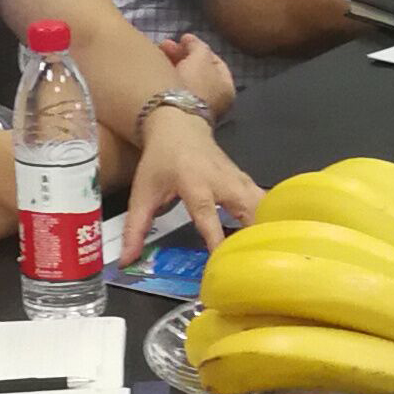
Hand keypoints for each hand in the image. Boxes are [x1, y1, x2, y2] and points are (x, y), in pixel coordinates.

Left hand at [126, 102, 263, 260]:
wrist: (179, 126)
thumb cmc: (160, 161)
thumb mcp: (142, 193)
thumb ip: (135, 228)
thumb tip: (126, 261)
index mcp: (195, 184)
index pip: (208, 216)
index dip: (216, 240)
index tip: (221, 262)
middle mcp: (222, 182)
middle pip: (248, 209)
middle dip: (253, 237)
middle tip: (252, 267)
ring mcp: (239, 179)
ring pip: (263, 205)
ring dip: (265, 230)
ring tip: (263, 258)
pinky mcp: (247, 181)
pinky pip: (264, 202)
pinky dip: (267, 220)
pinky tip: (266, 240)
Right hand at [157, 31, 237, 117]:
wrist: (173, 118)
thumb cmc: (193, 85)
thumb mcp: (200, 57)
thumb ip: (198, 46)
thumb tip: (190, 41)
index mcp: (227, 87)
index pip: (215, 61)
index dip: (199, 47)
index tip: (181, 38)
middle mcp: (215, 101)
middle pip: (198, 71)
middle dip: (182, 56)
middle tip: (163, 45)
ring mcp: (196, 110)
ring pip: (185, 82)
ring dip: (172, 67)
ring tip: (156, 57)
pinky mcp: (178, 115)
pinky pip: (174, 91)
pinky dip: (167, 80)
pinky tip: (156, 73)